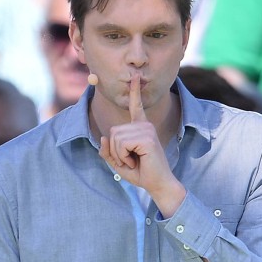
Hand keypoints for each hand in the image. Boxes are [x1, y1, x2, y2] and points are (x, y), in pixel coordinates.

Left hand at [99, 76, 182, 203]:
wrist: (158, 184)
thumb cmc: (141, 173)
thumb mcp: (118, 162)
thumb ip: (107, 150)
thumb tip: (103, 136)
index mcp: (140, 128)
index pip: (135, 107)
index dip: (134, 92)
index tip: (135, 77)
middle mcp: (144, 125)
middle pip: (113, 131)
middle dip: (115, 151)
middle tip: (131, 161)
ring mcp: (146, 130)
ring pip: (115, 137)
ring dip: (119, 155)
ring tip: (134, 161)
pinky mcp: (146, 137)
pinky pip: (121, 143)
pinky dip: (123, 157)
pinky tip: (136, 161)